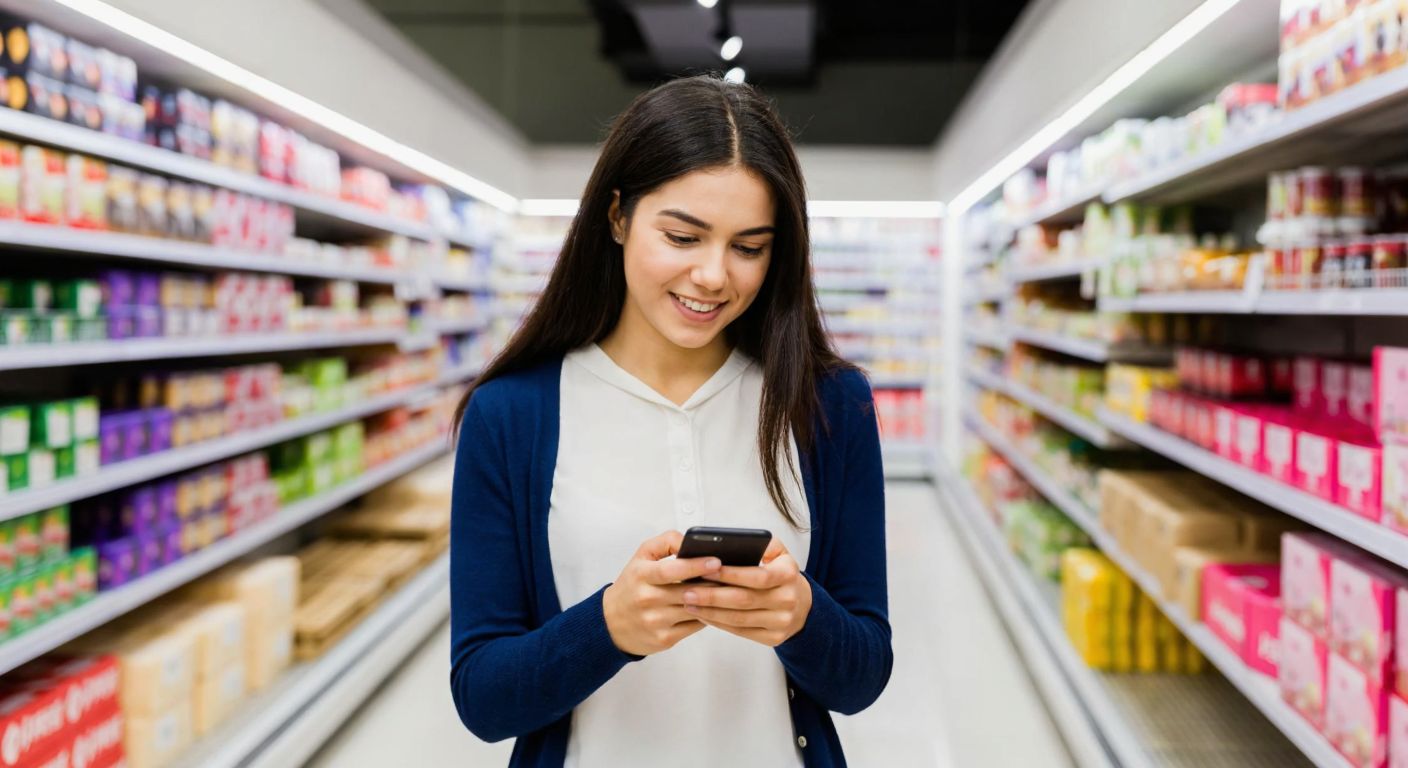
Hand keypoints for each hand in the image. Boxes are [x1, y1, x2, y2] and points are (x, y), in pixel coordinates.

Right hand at [602, 531, 721, 655]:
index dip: (694, 565)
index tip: (716, 561)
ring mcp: (655, 622)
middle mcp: (646, 600)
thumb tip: (691, 541)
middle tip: (733, 575)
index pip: (669, 570)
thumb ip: (667, 542)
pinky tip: (714, 606)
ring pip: (694, 610)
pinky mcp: (664, 639)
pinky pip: (695, 626)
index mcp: (640, 576)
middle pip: (686, 592)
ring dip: (714, 600)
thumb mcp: (642, 556)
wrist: (611, 623)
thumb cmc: (632, 585)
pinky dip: (707, 615)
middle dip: (712, 583)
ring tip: (729, 589)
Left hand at [682, 538, 811, 646]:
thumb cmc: (782, 576)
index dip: (730, 574)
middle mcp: (787, 600)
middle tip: (688, 590)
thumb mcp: (780, 553)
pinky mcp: (773, 638)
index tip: (706, 569)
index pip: (757, 576)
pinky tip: (703, 614)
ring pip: (739, 619)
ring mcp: (781, 622)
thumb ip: (762, 542)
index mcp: (789, 574)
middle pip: (744, 599)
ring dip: (710, 611)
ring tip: (689, 603)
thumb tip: (735, 542)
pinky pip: (740, 631)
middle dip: (712, 595)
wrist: (802, 606)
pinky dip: (719, 623)